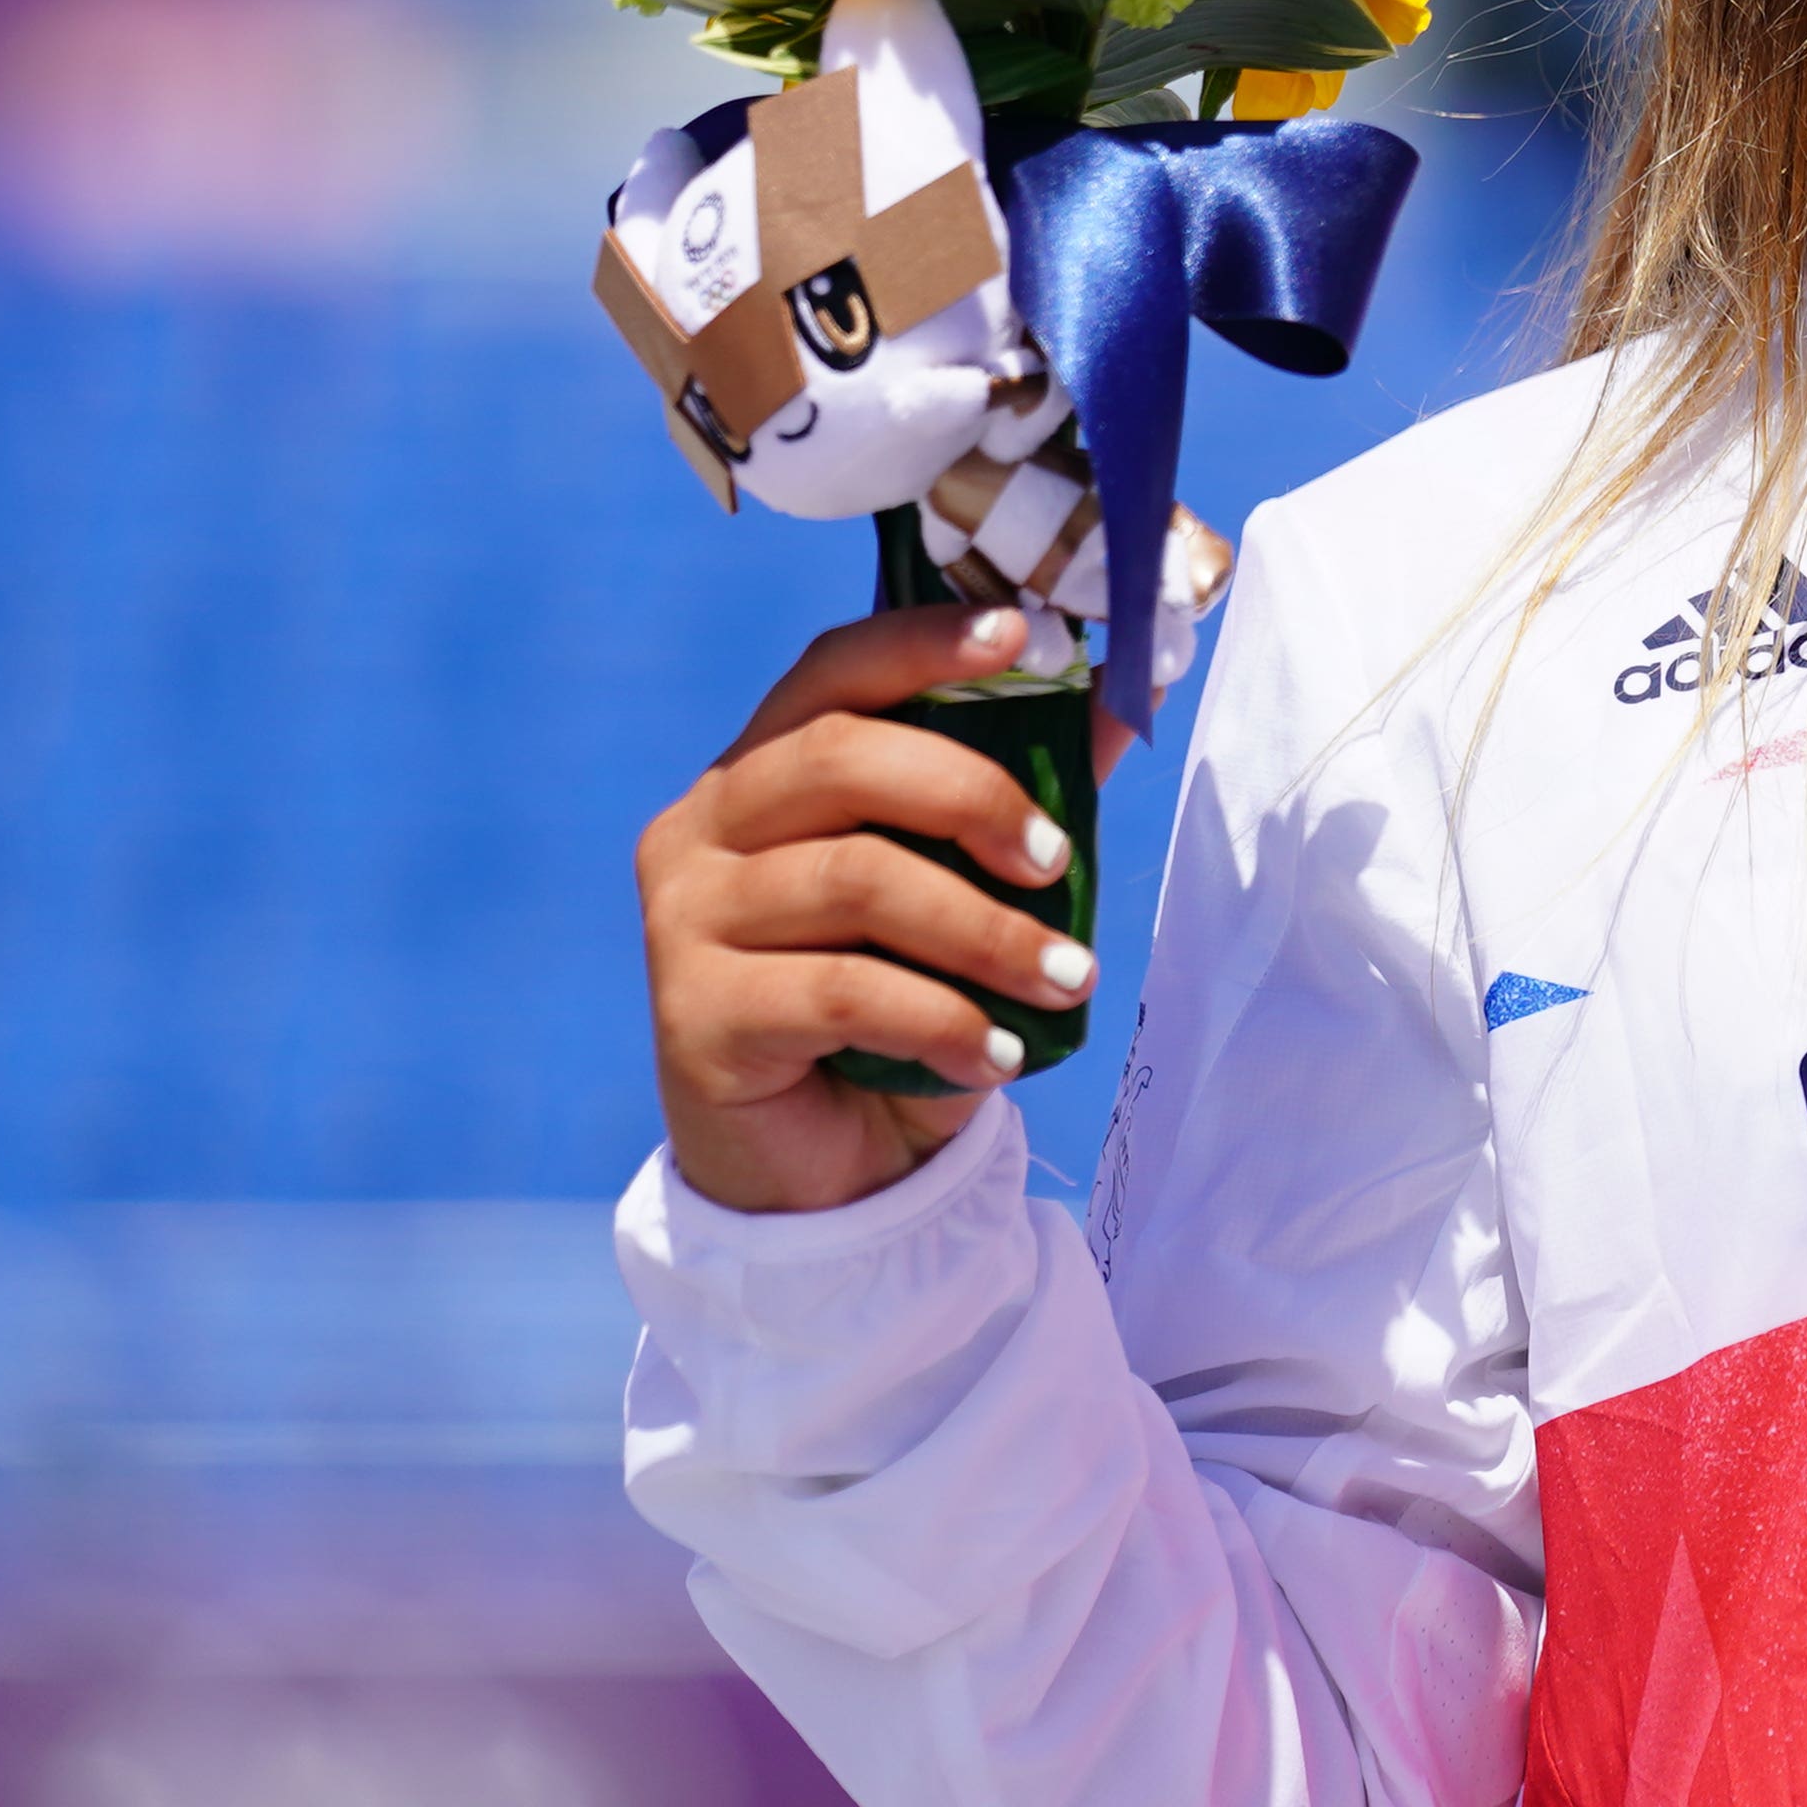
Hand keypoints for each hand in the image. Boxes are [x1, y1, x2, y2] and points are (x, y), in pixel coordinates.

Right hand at [638, 604, 1101, 1215]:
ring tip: (1069, 981)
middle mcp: (702, 827)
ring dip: (988, 932)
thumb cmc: (895, 1012)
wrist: (822, 1169)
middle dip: (974, 797)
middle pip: (841, 757)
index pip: (834, 671)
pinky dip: (942, 1019)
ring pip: (857, 879)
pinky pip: (844, 991)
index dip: (925, 643)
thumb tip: (1121, 707)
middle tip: (1058, 864)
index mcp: (760, 772)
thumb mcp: (964, 899)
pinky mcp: (694, 1014)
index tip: (1026, 637)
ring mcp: (684, 918)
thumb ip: (1021, 804)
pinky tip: (995, 1055)